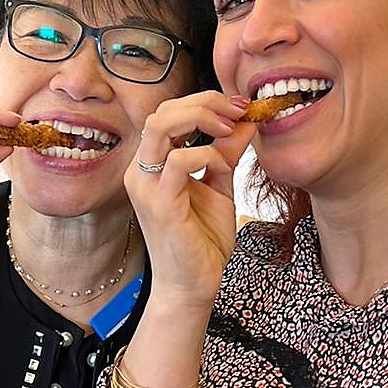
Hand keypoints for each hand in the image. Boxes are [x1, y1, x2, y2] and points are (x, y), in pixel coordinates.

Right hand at [125, 90, 255, 308]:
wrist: (193, 285)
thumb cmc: (201, 241)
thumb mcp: (220, 186)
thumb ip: (227, 152)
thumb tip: (246, 120)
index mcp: (152, 164)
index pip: (168, 113)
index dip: (204, 102)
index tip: (239, 107)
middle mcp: (141, 171)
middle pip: (162, 111)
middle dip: (205, 102)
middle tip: (238, 111)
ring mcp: (146, 186)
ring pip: (161, 124)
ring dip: (202, 118)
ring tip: (230, 128)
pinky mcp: (160, 203)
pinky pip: (180, 160)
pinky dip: (208, 155)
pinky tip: (222, 169)